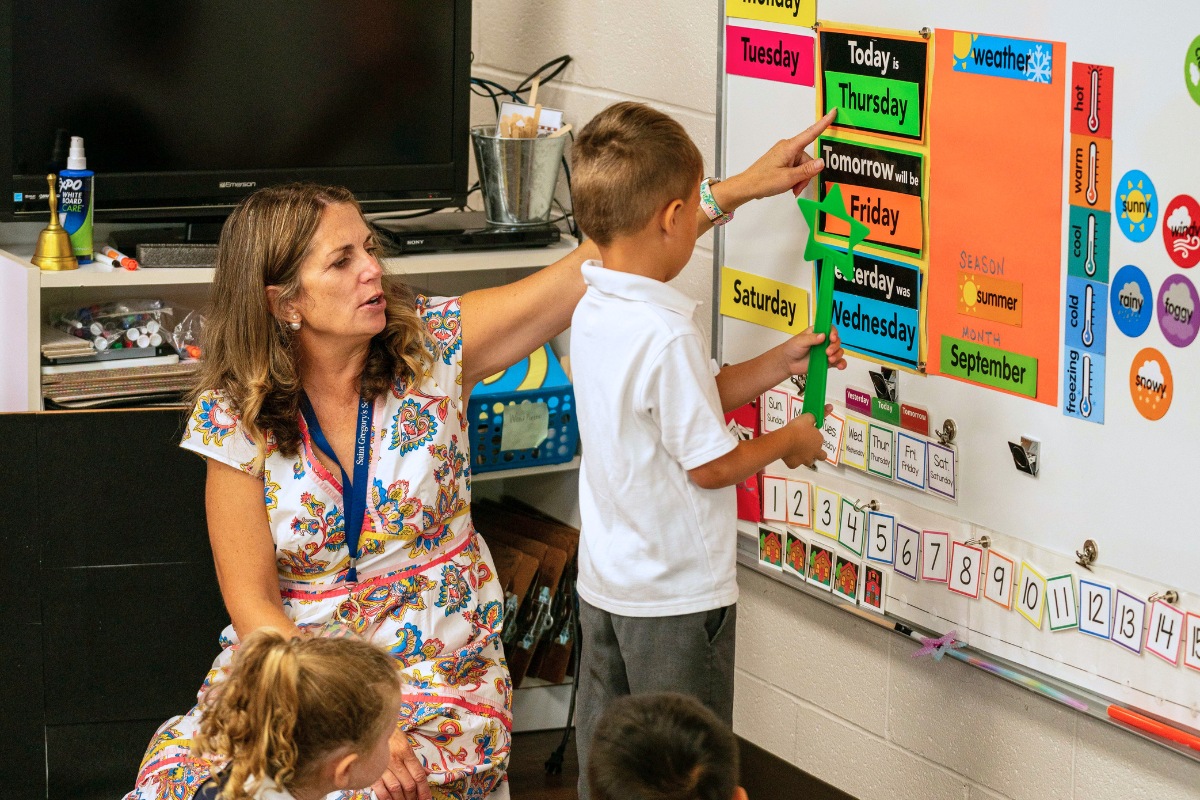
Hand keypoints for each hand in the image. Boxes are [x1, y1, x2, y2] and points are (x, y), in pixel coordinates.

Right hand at [372, 729, 430, 799]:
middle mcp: (395, 760)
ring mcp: (382, 767)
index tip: (427, 799)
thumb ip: (413, 759)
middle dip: (413, 797)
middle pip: (409, 784)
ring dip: (401, 799)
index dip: (424, 790)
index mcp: (405, 751)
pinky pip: (380, 790)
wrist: (367, 728)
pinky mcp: (371, 772)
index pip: (419, 775)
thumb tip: (426, 773)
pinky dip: (386, 798)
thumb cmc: (388, 735)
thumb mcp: (403, 742)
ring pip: (396, 789)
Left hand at [719, 109, 836, 206]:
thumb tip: (821, 162)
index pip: (811, 133)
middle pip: (808, 159)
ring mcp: (784, 153)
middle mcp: (787, 147)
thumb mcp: (788, 178)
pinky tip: (789, 185)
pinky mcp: (781, 160)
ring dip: (800, 178)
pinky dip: (795, 177)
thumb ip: (806, 171)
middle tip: (797, 187)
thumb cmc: (763, 181)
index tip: (832, 112)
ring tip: (792, 188)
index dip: (823, 123)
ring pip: (802, 165)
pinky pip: (795, 167)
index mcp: (789, 147)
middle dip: (806, 174)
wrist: (747, 186)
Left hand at [777, 326, 847, 377]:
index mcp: (818, 332)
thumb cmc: (792, 348)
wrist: (787, 363)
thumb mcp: (800, 341)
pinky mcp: (826, 362)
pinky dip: (841, 363)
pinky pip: (837, 362)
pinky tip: (840, 366)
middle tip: (827, 352)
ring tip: (830, 359)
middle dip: (835, 346)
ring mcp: (826, 352)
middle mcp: (824, 342)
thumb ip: (811, 338)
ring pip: (838, 351)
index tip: (832, 338)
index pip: (830, 329)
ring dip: (837, 355)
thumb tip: (823, 336)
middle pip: (836, 341)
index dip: (833, 333)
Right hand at [780, 410, 827, 468]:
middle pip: (821, 456)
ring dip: (805, 457)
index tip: (807, 433)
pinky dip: (792, 460)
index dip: (814, 436)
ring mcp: (804, 460)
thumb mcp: (807, 417)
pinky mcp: (794, 465)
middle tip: (808, 447)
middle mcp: (814, 452)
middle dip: (817, 453)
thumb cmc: (797, 428)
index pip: (820, 439)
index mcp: (819, 440)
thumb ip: (817, 415)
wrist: (785, 440)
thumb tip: (830, 407)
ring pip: (809, 461)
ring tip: (797, 451)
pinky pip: (794, 463)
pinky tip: (787, 454)